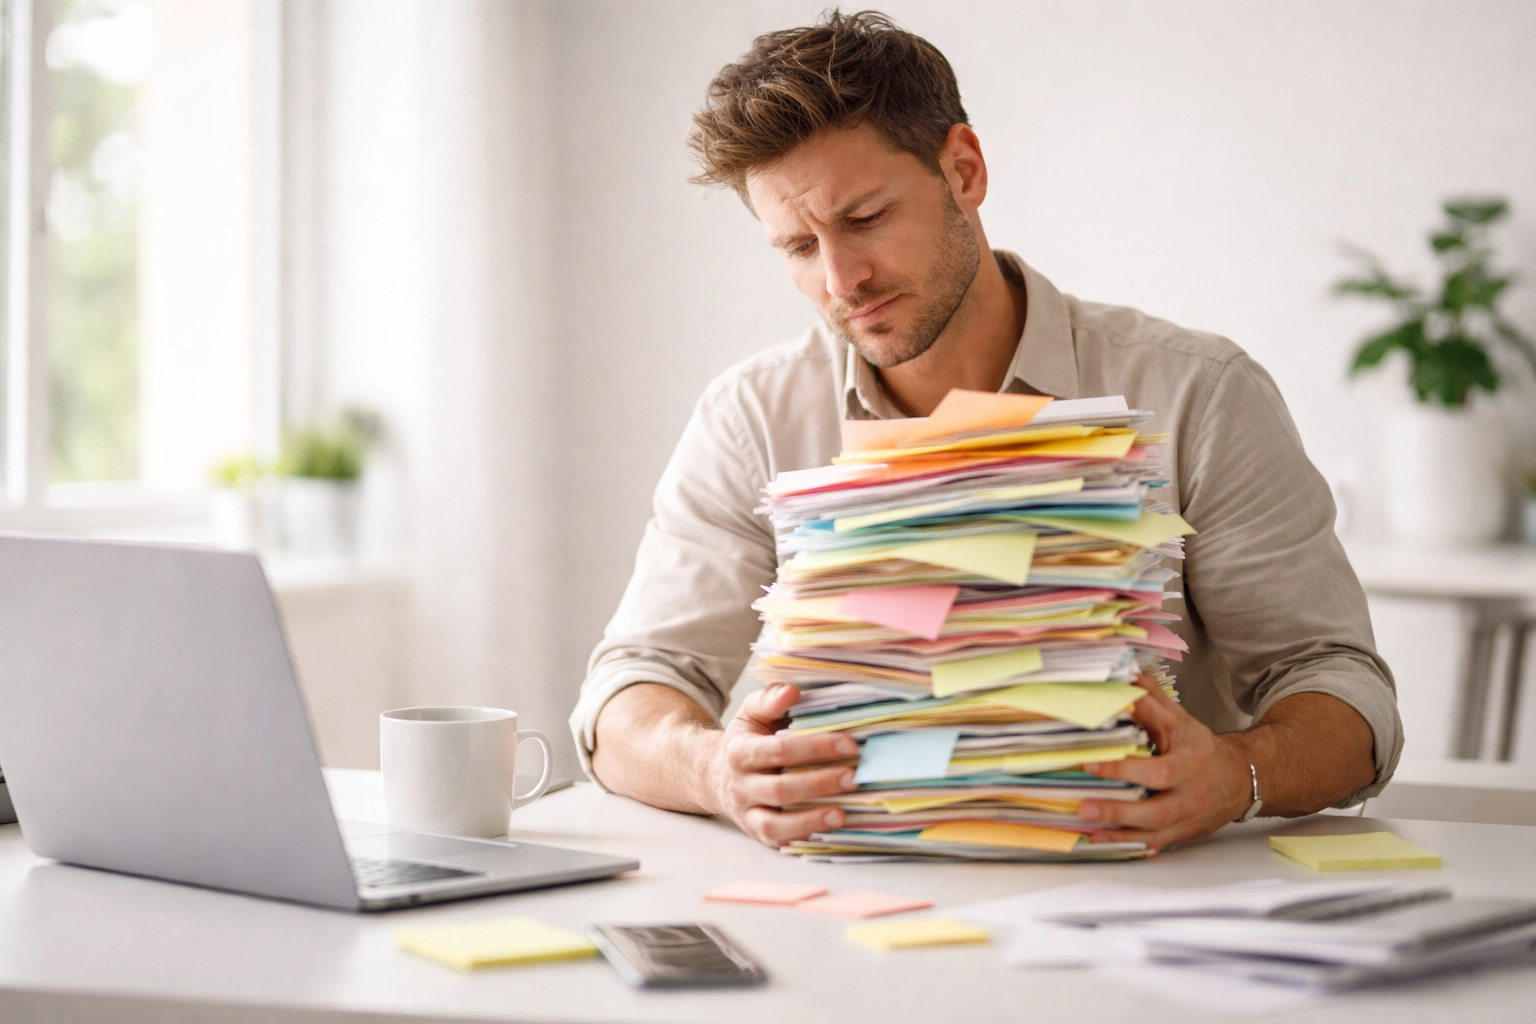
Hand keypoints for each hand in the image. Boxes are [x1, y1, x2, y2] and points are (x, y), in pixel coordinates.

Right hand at [708, 683, 859, 846]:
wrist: (715, 776)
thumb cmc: (746, 740)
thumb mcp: (751, 714)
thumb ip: (769, 699)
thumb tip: (792, 691)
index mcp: (740, 752)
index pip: (779, 750)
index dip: (814, 747)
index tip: (849, 744)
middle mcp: (740, 786)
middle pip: (779, 789)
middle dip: (818, 784)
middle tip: (854, 777)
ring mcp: (747, 814)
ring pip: (774, 824)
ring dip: (810, 820)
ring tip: (842, 813)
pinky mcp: (757, 834)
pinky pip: (779, 842)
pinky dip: (804, 837)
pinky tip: (830, 830)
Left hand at [1076, 674, 1252, 852]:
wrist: (1240, 781)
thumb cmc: (1201, 749)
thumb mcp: (1180, 721)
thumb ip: (1152, 700)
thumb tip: (1127, 673)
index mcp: (1188, 761)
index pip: (1157, 767)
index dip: (1125, 766)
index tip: (1090, 761)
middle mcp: (1189, 793)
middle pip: (1157, 808)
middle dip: (1119, 808)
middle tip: (1083, 805)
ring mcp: (1186, 817)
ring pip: (1154, 831)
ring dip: (1119, 831)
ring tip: (1087, 824)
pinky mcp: (1182, 834)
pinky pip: (1154, 844)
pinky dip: (1129, 845)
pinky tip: (1102, 841)